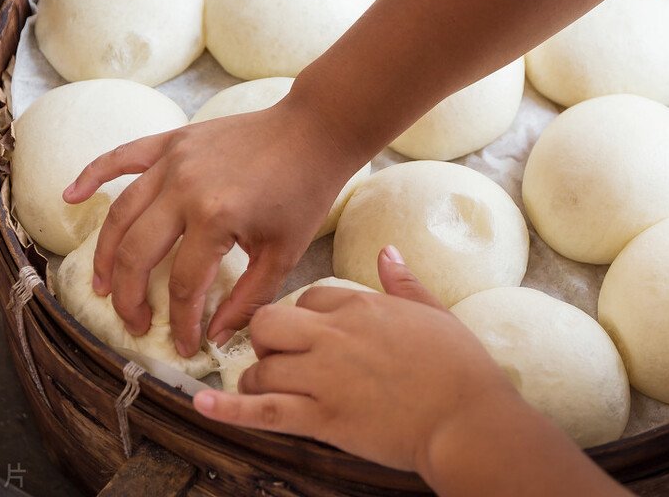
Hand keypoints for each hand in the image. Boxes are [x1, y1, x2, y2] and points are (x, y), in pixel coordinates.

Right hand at [62, 91, 361, 355]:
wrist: (315, 130)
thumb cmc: (305, 190)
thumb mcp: (285, 252)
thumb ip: (250, 297)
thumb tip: (219, 336)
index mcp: (216, 218)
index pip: (184, 284)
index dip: (181, 321)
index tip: (183, 345)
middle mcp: (185, 188)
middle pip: (139, 252)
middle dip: (132, 296)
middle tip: (133, 323)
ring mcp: (175, 160)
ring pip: (122, 213)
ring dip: (107, 252)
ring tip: (103, 285)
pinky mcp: (174, 141)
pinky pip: (123, 157)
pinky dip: (93, 173)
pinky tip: (70, 196)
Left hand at [192, 247, 529, 475]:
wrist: (466, 417)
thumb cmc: (459, 367)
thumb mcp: (433, 311)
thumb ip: (403, 281)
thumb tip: (387, 252)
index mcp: (361, 306)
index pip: (309, 298)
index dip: (305, 318)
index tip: (313, 334)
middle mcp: (335, 335)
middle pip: (270, 323)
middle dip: (266, 340)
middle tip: (280, 358)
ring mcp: (324, 377)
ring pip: (261, 368)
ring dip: (256, 379)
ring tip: (264, 389)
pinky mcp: (320, 417)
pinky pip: (262, 411)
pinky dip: (227, 408)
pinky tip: (201, 403)